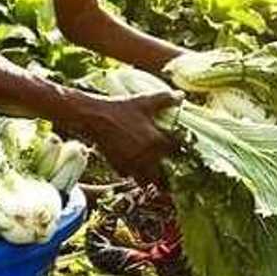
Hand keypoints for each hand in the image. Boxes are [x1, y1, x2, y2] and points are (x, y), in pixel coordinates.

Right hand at [59, 92, 181, 183]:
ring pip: (147, 179)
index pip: (175, 153)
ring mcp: (131, 164)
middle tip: (170, 169)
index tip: (182, 153)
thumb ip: (165, 99)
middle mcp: (145, 156)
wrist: (93, 117)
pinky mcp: (119, 167)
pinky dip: (134, 175)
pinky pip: (131, 177)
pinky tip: (135, 168)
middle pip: (163, 173)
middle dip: (167, 172)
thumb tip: (182, 95)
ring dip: (151, 178)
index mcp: (155, 141)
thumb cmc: (120, 108)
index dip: (179, 154)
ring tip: (154, 173)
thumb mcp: (144, 101)